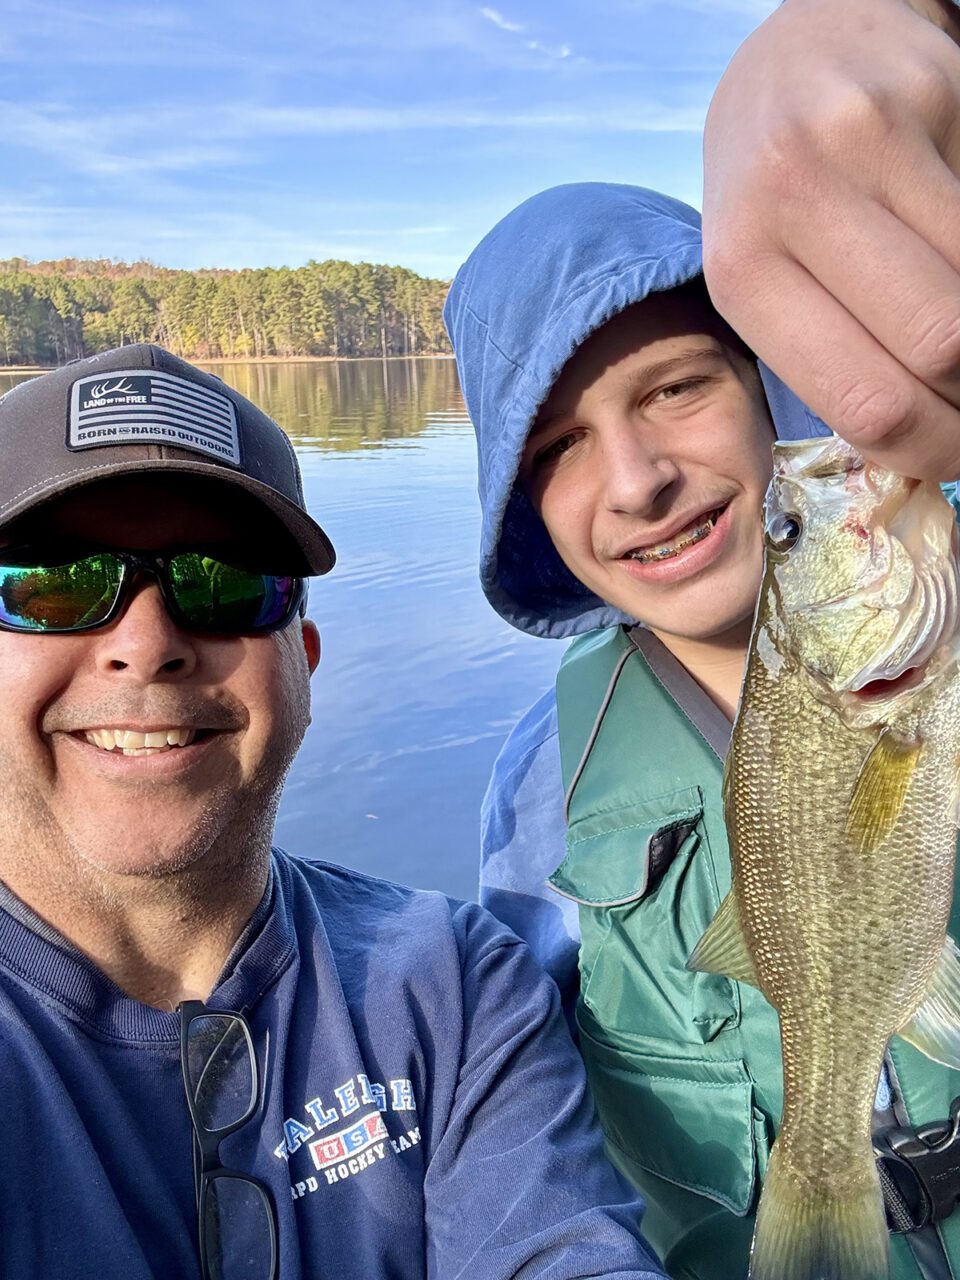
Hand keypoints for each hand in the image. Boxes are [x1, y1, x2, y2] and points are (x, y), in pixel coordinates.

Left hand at [702, 0, 959, 478]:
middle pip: (938, 345)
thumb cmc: (779, 187)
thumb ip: (827, 351)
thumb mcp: (770, 271)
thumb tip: (916, 445)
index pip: (865, 400)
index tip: (958, 460)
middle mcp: (793, 196)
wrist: (798, 52)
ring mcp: (866, 137)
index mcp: (742, 271)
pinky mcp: (933, 93)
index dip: (935, 447)